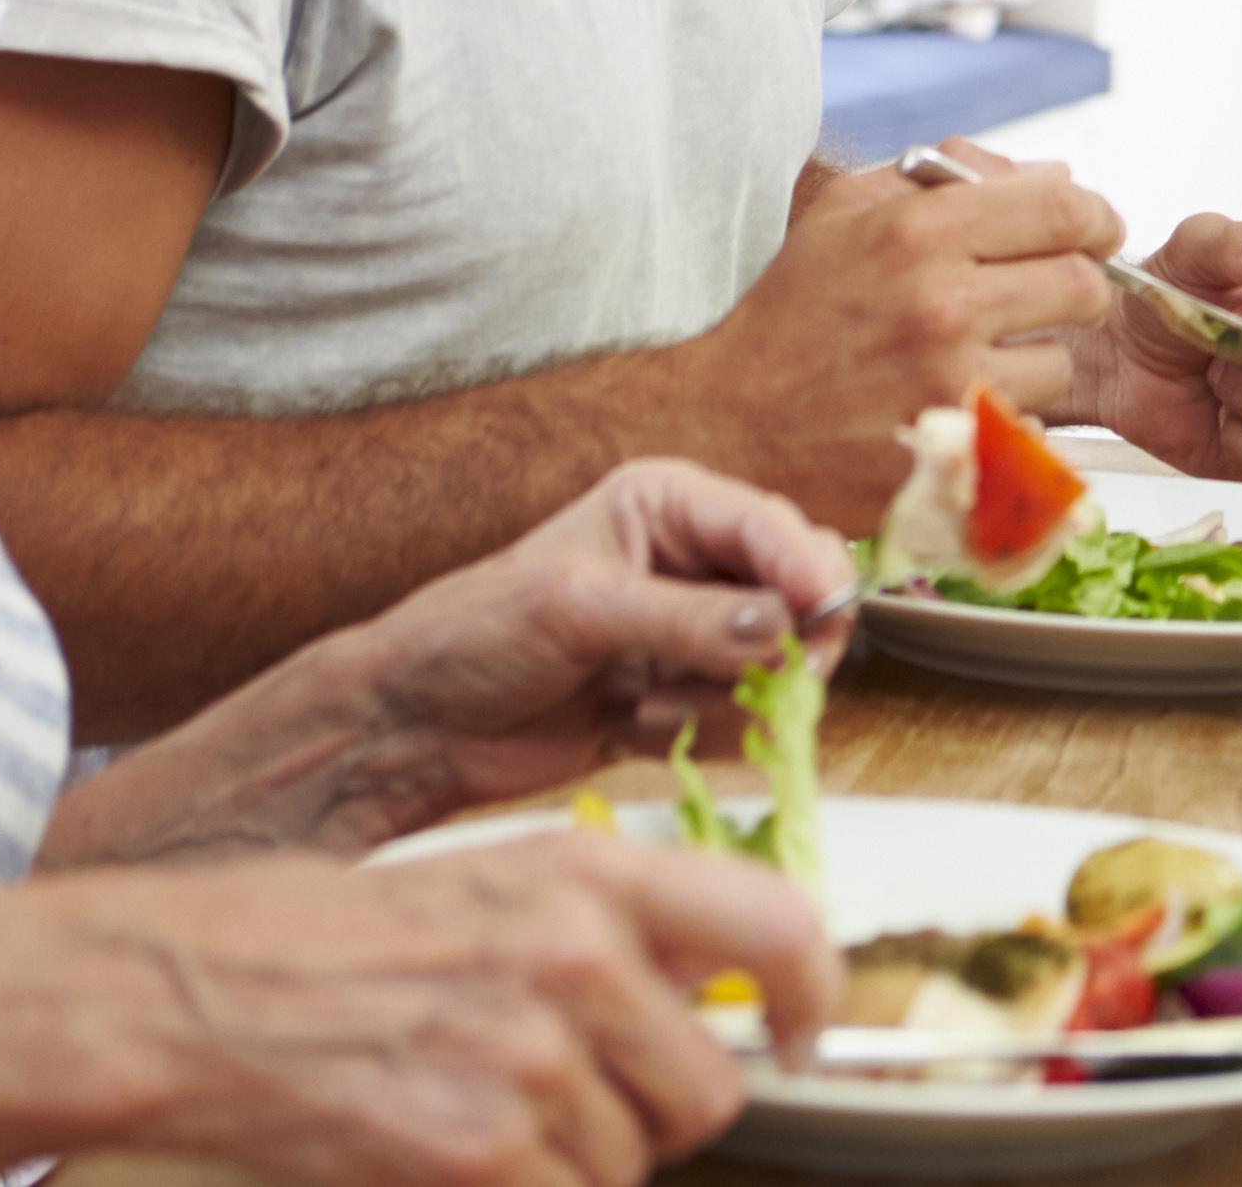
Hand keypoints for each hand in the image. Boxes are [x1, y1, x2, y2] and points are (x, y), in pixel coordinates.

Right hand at [90, 831, 834, 1186]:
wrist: (190, 995)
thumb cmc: (327, 939)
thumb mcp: (490, 881)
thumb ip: (608, 927)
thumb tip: (716, 991)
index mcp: (591, 873)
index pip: (779, 926)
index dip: (814, 996)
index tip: (800, 1035)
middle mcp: (578, 957)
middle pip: (710, 1090)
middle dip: (655, 1114)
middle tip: (571, 1100)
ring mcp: (532, 1059)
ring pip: (632, 1163)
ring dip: (577, 1164)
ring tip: (481, 1115)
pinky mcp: (481, 1152)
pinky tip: (456, 1159)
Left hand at [323, 461, 854, 845]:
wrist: (417, 726)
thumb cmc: (474, 637)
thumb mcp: (580, 609)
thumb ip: (689, 619)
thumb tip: (785, 629)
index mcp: (669, 507)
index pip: (771, 526)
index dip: (807, 570)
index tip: (825, 616)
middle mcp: (694, 564)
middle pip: (799, 596)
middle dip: (780, 647)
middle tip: (756, 681)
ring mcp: (694, 635)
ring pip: (779, 668)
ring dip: (722, 700)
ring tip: (645, 705)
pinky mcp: (685, 698)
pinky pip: (742, 720)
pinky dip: (699, 734)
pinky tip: (631, 728)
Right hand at [687, 143, 1124, 523]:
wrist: (726, 420)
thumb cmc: (790, 310)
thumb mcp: (847, 213)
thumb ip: (950, 178)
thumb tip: (1056, 173)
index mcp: (918, 231)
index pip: (1064, 208)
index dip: (1094, 218)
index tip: (1093, 232)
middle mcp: (941, 304)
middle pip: (1084, 286)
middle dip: (1075, 288)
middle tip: (1044, 298)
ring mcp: (947, 385)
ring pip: (1062, 364)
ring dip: (1035, 361)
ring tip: (979, 360)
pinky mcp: (948, 453)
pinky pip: (1030, 428)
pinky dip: (1007, 419)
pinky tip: (960, 407)